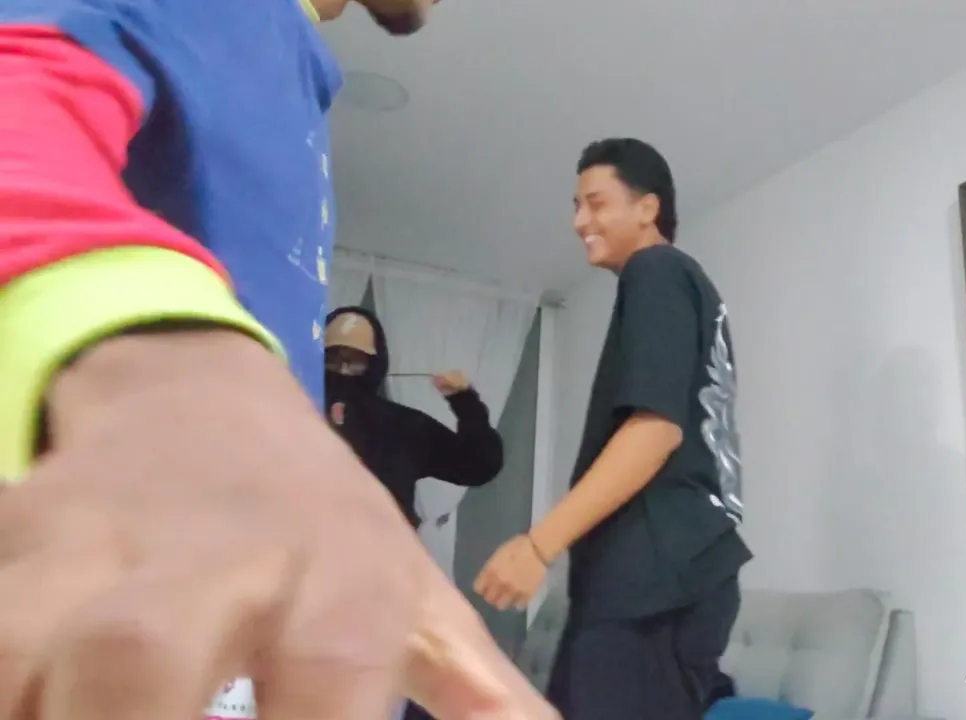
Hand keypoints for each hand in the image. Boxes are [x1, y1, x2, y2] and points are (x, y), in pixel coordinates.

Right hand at [0, 329, 555, 719]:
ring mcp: (90, 542)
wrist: (199, 401)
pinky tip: (37, 705)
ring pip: (24, 649)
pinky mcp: (8, 538)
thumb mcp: (416, 600)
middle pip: (136, 657)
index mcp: (340, 575)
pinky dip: (3, 686)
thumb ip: (482, 697)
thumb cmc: (321, 526)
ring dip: (40, 710)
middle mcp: (213, 553)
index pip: (329, 676)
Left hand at [474, 535, 547, 610]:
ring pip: (501, 605)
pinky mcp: (526, 595)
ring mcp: (513, 591)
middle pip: (489, 599)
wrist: (539, 549)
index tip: (486, 587)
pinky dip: (518, 603)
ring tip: (508, 596)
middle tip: (497, 592)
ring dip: (503, 601)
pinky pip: (518, 605)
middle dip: (492, 595)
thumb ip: (493, 566)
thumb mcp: (500, 552)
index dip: (482, 588)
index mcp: (491, 571)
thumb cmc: (519, 545)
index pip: (478, 588)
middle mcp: (499, 583)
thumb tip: (490, 575)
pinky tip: (520, 597)